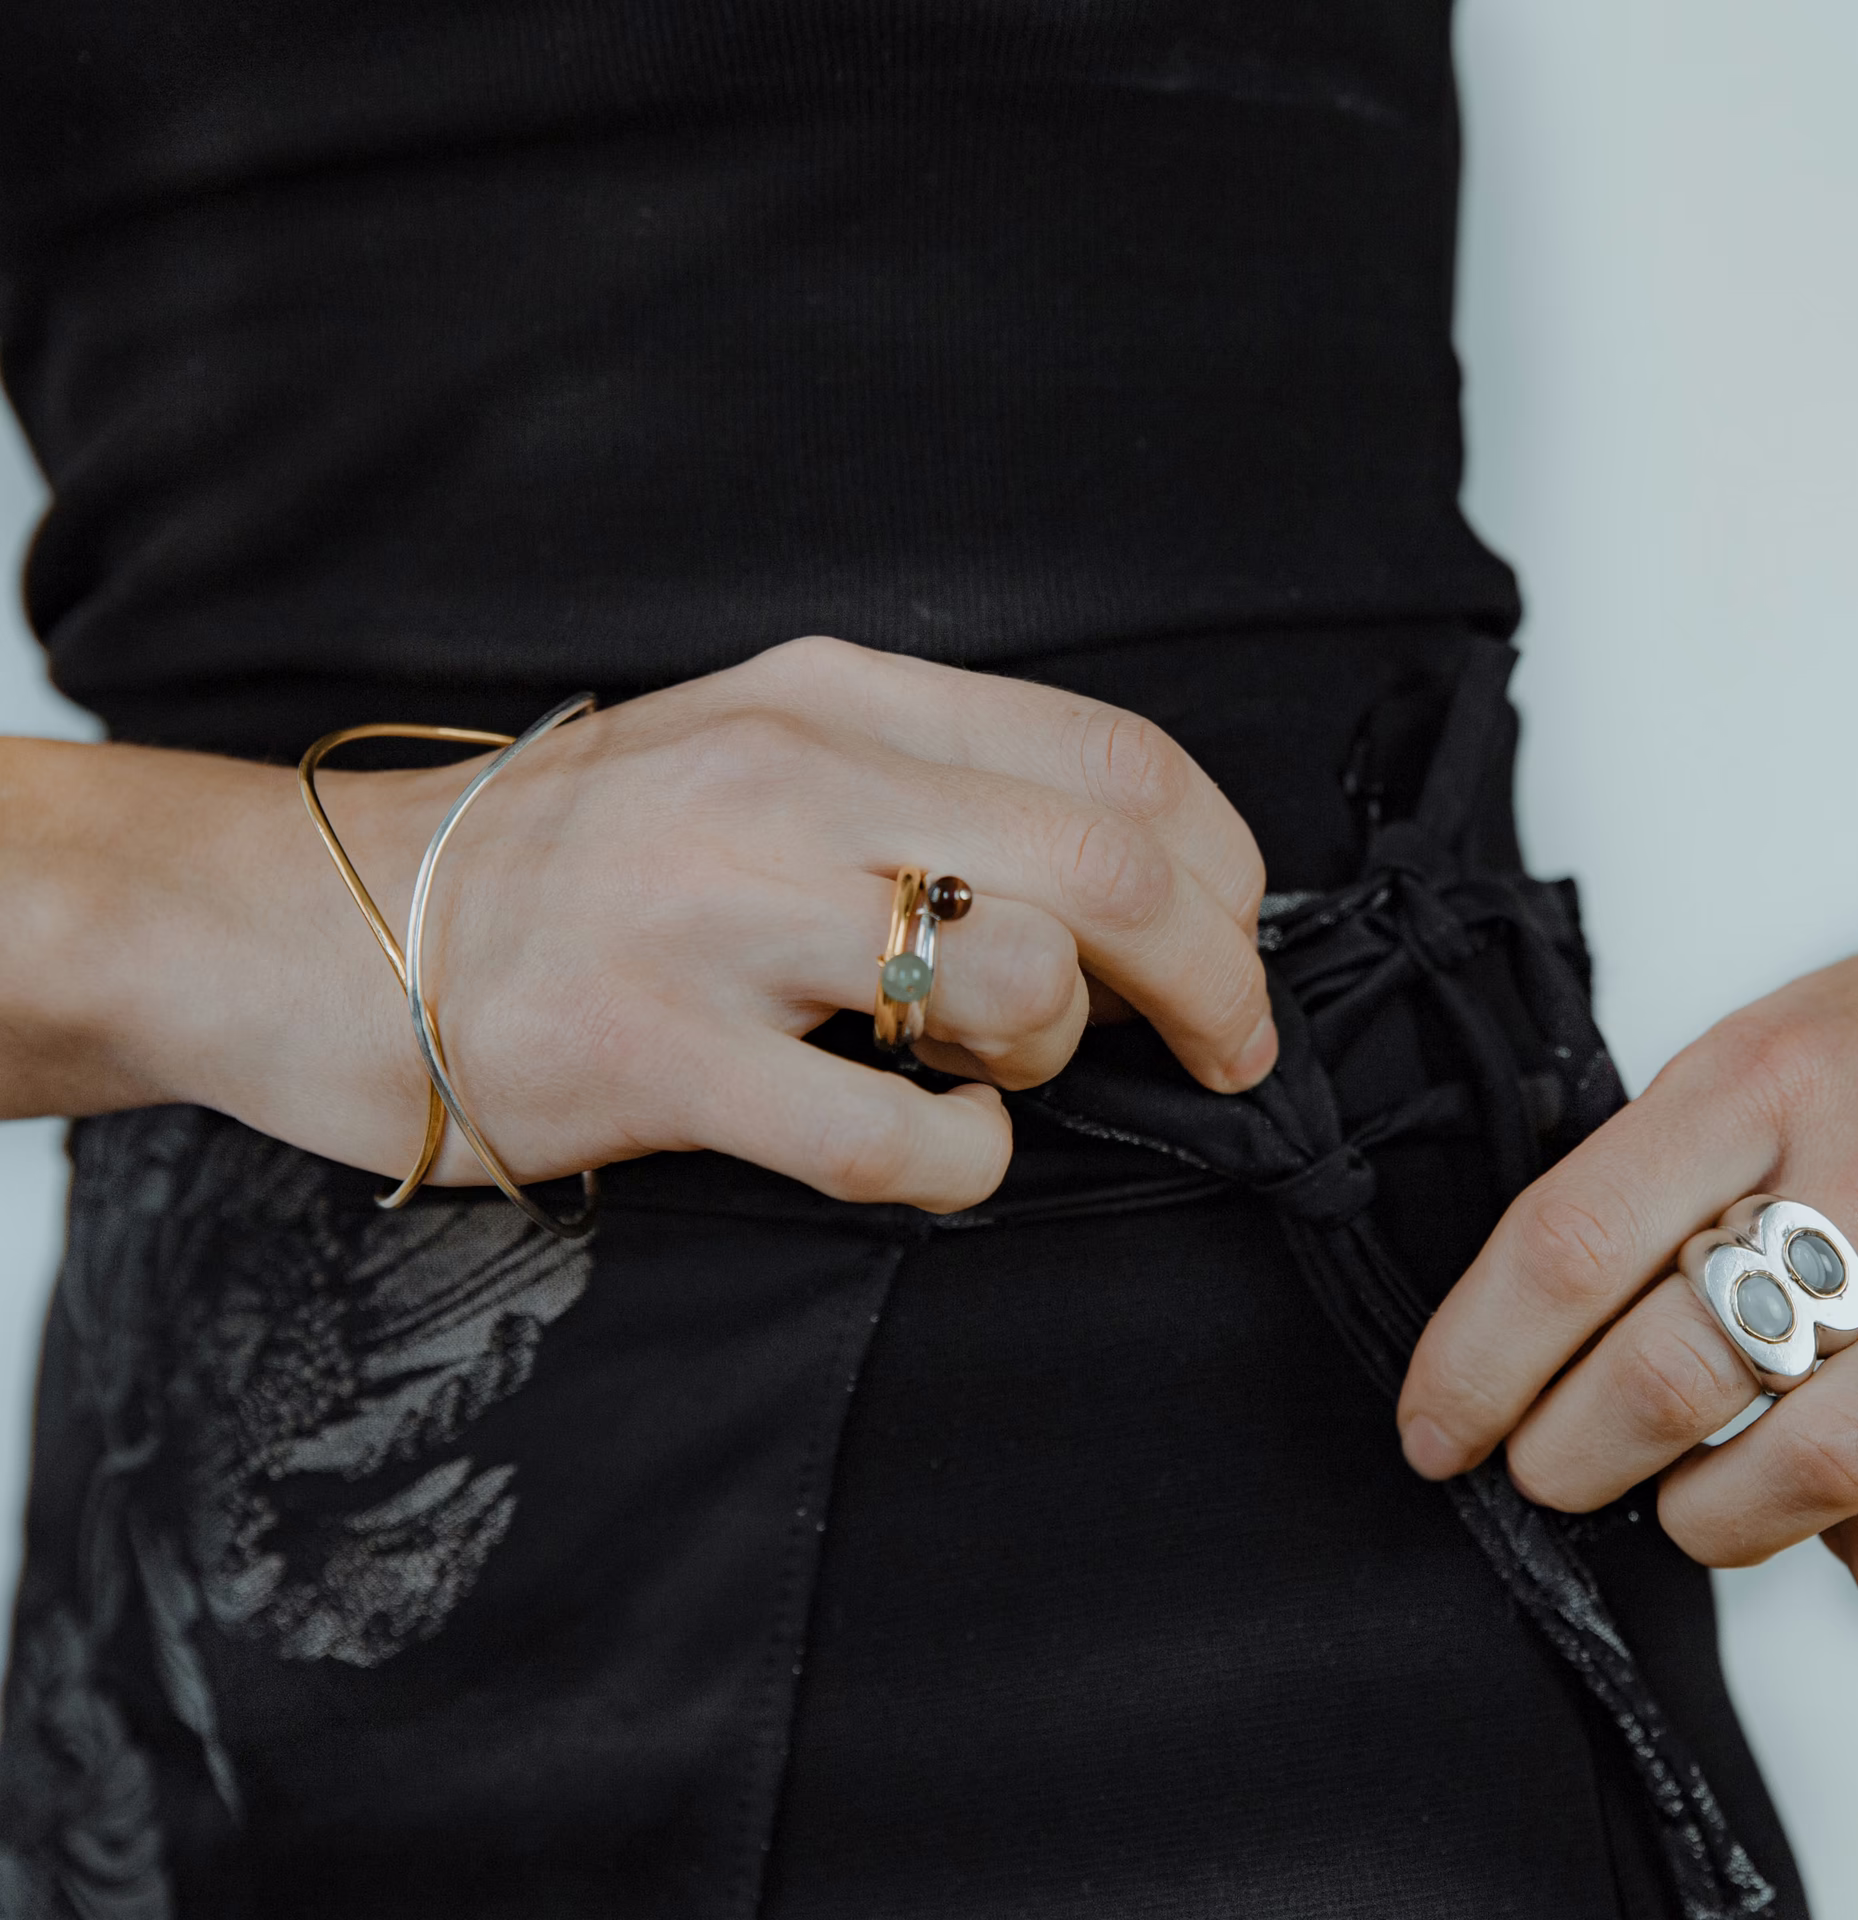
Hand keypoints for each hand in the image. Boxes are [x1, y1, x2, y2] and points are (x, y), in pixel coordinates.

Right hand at [1, 637, 1272, 1213]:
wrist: (319, 915)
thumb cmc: (569, 854)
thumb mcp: (749, 750)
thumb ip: (919, 784)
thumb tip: (1114, 876)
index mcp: (834, 697)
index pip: (1117, 755)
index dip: (1225, 868)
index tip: (1235, 949)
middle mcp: (788, 780)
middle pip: (1108, 865)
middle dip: (1219, 978)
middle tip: (1227, 1050)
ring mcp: (715, 915)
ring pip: (1014, 986)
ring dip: (1058, 1059)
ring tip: (997, 1076)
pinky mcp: (651, 1054)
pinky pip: (888, 1138)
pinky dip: (963, 1170)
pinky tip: (934, 1155)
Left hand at [1396, 936, 1857, 1618]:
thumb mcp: (1737, 1059)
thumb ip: (1641, 1178)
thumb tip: (1519, 1330)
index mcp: (1749, 1088)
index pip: (1569, 1246)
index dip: (1477, 1363)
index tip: (1432, 1429)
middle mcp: (1857, 1178)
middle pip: (1668, 1370)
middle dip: (1566, 1456)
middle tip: (1539, 1465)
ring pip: (1810, 1462)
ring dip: (1706, 1515)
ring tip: (1673, 1496)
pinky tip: (1843, 1544)